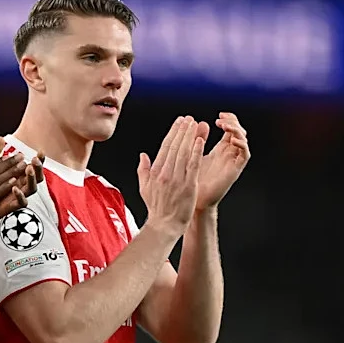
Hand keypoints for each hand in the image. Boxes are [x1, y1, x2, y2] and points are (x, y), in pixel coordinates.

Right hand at [137, 116, 203, 238]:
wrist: (165, 224)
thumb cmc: (156, 208)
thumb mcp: (144, 188)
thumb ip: (143, 170)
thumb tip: (143, 155)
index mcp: (155, 172)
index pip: (165, 147)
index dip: (173, 132)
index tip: (179, 122)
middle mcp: (165, 173)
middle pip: (175, 146)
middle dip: (183, 130)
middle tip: (189, 118)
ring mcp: (177, 179)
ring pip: (184, 152)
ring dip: (190, 136)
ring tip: (196, 124)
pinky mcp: (188, 185)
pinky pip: (193, 165)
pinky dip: (196, 152)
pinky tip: (200, 140)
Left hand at [196, 112, 249, 209]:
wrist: (193, 201)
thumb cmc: (191, 181)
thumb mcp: (192, 155)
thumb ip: (195, 140)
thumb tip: (197, 122)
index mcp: (220, 149)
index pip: (231, 129)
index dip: (228, 119)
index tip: (219, 115)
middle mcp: (229, 154)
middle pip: (239, 132)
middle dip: (233, 122)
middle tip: (221, 120)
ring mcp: (233, 161)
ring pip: (243, 140)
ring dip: (236, 130)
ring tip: (224, 126)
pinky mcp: (235, 170)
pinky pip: (244, 155)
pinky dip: (242, 144)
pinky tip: (232, 139)